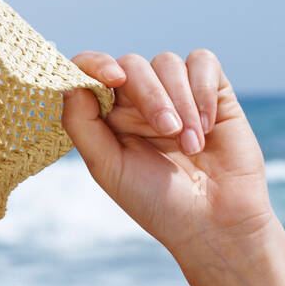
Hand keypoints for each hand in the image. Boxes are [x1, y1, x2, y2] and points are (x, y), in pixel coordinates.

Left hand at [61, 49, 279, 257]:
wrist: (214, 223)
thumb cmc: (155, 201)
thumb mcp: (108, 167)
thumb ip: (82, 124)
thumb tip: (70, 83)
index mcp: (107, 114)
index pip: (89, 70)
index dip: (95, 64)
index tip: (113, 78)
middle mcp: (137, 100)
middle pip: (131, 65)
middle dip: (150, 95)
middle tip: (166, 130)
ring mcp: (175, 93)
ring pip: (166, 62)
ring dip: (180, 101)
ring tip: (190, 145)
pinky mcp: (212, 93)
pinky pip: (203, 62)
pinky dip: (203, 89)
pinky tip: (208, 126)